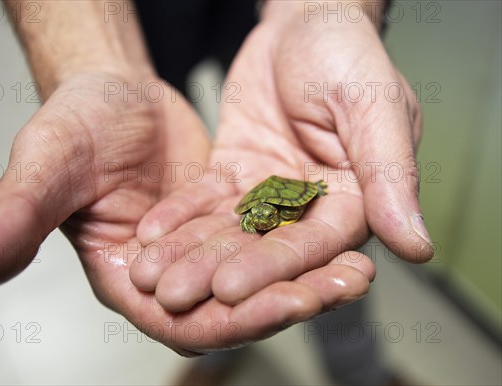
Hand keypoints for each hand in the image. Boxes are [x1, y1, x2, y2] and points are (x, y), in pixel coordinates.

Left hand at [131, 7, 432, 319]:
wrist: (303, 23)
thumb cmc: (348, 54)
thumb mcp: (374, 106)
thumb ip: (390, 176)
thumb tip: (417, 247)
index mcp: (355, 199)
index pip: (313, 245)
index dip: (273, 269)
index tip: (231, 289)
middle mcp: (310, 206)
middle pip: (262, 248)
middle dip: (217, 271)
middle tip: (173, 295)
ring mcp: (269, 192)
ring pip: (228, 230)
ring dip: (189, 253)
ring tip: (149, 275)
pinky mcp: (236, 174)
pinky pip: (205, 198)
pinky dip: (179, 215)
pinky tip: (151, 233)